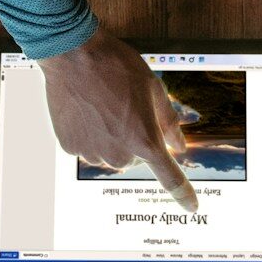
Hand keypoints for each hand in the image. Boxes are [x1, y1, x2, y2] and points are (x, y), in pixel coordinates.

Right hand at [37, 26, 197, 210]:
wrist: (73, 55)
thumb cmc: (115, 66)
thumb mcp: (153, 88)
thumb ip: (168, 121)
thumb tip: (179, 145)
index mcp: (144, 139)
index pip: (169, 177)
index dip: (183, 193)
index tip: (191, 206)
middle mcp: (118, 152)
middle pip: (135, 157)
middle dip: (134, 137)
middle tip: (125, 108)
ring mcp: (92, 152)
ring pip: (110, 153)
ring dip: (111, 137)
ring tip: (103, 105)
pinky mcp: (70, 147)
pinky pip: (87, 147)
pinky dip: (89, 134)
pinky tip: (87, 110)